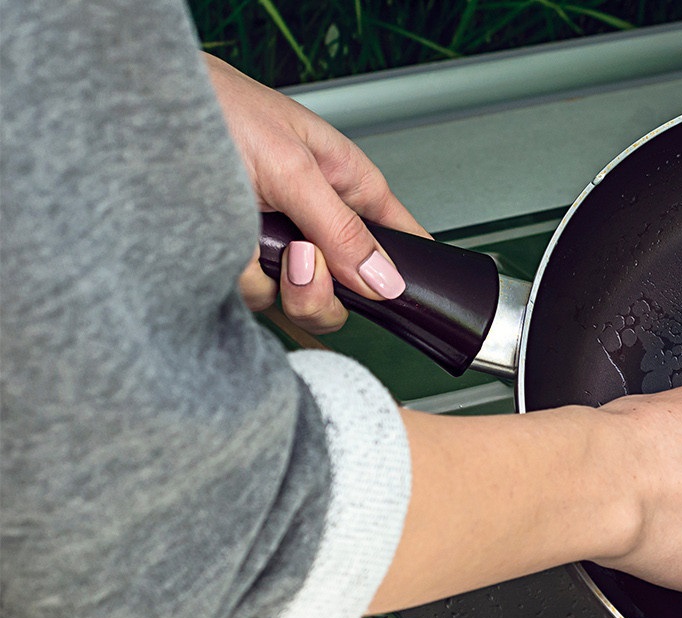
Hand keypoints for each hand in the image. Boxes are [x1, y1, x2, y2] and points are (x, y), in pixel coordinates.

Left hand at [206, 53, 425, 333]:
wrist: (135, 110)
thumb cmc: (217, 108)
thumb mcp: (293, 168)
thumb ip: (341, 229)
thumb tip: (385, 279)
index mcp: (346, 186)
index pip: (399, 240)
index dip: (403, 274)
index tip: (390, 295)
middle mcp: (315, 221)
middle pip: (347, 292)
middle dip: (321, 292)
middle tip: (299, 261)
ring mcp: (276, 246)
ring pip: (297, 301)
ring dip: (274, 284)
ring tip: (252, 242)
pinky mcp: (235, 262)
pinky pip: (250, 296)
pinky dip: (234, 279)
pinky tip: (223, 246)